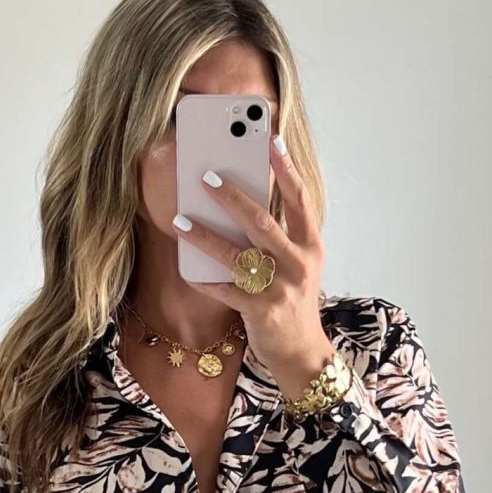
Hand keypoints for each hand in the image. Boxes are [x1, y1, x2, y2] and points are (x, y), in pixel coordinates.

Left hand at [175, 134, 335, 401]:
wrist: (301, 352)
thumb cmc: (293, 301)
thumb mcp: (298, 264)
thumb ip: (280, 236)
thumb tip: (240, 202)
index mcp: (311, 246)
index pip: (300, 200)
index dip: (286, 169)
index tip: (271, 140)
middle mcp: (298, 264)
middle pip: (262, 222)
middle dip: (232, 197)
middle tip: (206, 176)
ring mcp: (280, 289)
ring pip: (236, 255)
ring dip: (205, 236)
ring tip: (180, 220)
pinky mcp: (261, 312)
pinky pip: (225, 290)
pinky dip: (205, 280)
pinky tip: (188, 269)